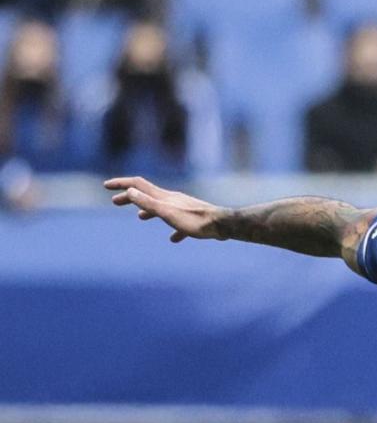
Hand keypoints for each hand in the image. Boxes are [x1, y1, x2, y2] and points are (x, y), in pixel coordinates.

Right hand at [104, 175, 228, 241]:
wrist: (224, 226)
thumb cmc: (195, 221)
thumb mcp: (167, 213)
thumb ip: (148, 203)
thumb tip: (129, 191)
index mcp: (163, 197)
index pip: (137, 185)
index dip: (121, 184)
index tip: (106, 186)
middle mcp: (172, 199)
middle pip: (147, 195)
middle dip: (129, 197)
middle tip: (115, 202)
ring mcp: (183, 208)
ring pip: (161, 208)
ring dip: (148, 211)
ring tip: (140, 218)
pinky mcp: (194, 220)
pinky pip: (179, 223)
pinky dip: (171, 229)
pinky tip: (173, 239)